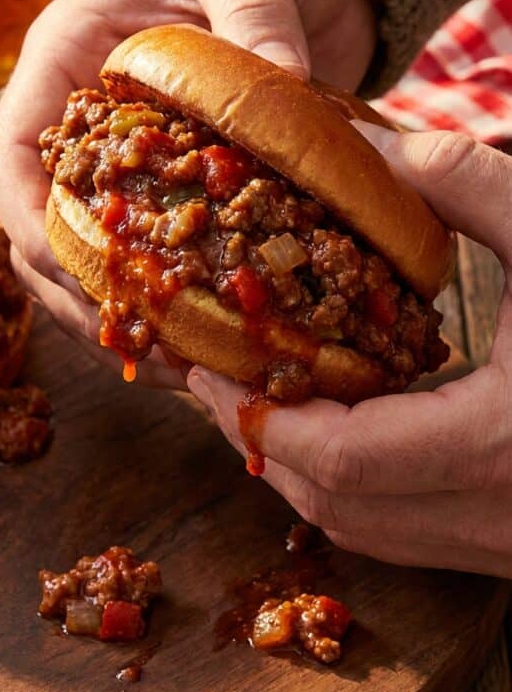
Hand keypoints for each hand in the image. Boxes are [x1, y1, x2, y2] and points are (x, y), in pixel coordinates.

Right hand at [0, 0, 375, 380]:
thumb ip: (252, 12)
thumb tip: (276, 77)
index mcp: (66, 58)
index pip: (10, 159)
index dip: (30, 227)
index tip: (84, 280)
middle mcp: (88, 121)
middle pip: (45, 230)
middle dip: (85, 295)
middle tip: (148, 348)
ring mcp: (136, 160)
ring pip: (99, 259)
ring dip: (133, 317)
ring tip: (186, 367)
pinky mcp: (188, 186)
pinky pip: (164, 256)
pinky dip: (181, 304)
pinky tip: (219, 343)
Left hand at [188, 129, 511, 576]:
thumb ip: (466, 184)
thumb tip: (371, 148)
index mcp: (503, 445)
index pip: (344, 460)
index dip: (263, 419)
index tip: (210, 373)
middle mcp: (501, 516)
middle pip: (338, 505)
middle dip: (263, 446)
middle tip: (215, 384)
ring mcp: (511, 543)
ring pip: (370, 532)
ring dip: (302, 473)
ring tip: (261, 403)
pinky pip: (408, 534)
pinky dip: (356, 489)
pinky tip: (341, 431)